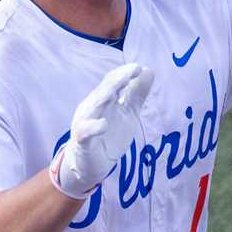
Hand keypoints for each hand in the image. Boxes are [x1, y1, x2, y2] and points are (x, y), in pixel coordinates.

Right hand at [52, 64, 154, 197]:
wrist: (91, 164)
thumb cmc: (109, 135)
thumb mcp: (128, 113)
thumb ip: (136, 94)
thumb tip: (148, 70)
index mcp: (103, 99)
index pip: (112, 82)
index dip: (124, 74)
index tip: (139, 67)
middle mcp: (92, 108)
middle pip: (104, 90)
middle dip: (117, 80)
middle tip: (132, 70)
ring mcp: (85, 123)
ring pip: (93, 107)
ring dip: (104, 97)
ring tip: (115, 91)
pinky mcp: (83, 142)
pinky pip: (85, 133)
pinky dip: (93, 128)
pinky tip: (103, 125)